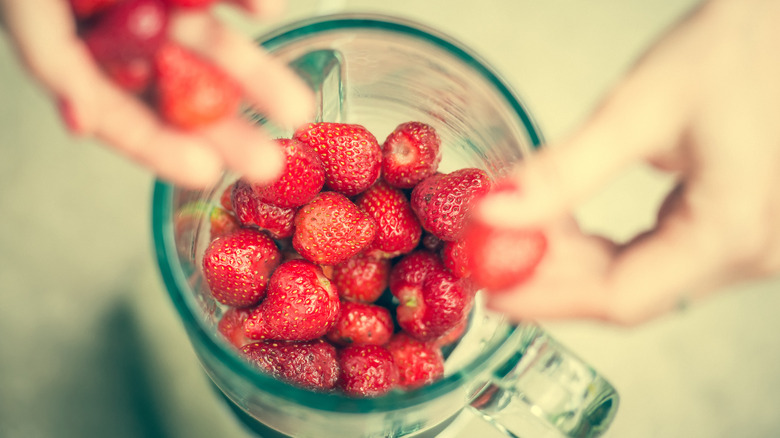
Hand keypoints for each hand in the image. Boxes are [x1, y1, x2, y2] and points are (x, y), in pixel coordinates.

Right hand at [0, 0, 313, 187]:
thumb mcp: (31, 4)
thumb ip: (51, 53)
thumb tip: (80, 117)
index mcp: (66, 35)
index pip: (110, 108)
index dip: (154, 146)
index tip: (203, 173)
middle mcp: (114, 24)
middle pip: (169, 87)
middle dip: (220, 127)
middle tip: (267, 164)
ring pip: (206, 44)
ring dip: (251, 74)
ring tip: (295, 106)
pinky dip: (244, 3)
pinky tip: (266, 11)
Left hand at [477, 0, 779, 324]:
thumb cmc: (738, 47)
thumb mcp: (638, 109)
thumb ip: (564, 170)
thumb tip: (494, 212)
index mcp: (731, 230)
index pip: (621, 297)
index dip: (546, 299)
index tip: (492, 292)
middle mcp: (754, 253)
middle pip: (630, 290)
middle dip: (553, 273)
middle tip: (492, 252)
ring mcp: (753, 245)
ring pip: (643, 276)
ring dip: (577, 258)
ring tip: (522, 229)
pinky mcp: (739, 228)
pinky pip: (662, 255)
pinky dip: (608, 244)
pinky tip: (568, 222)